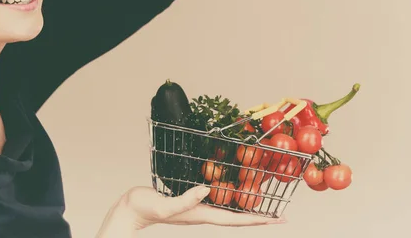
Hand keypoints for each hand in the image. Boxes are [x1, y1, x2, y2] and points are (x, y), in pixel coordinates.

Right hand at [99, 185, 285, 234]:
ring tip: (265, 205)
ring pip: (229, 210)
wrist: (129, 210)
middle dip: (260, 217)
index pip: (235, 220)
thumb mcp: (163, 204)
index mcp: (200, 215)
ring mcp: (197, 208)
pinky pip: (217, 200)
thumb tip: (207, 191)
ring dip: (247, 208)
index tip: (277, 219)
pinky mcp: (191, 200)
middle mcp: (202, 213)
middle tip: (281, 215)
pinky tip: (234, 192)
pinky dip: (231, 198)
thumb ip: (185, 200)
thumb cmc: (143, 208)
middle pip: (237, 217)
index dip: (257, 220)